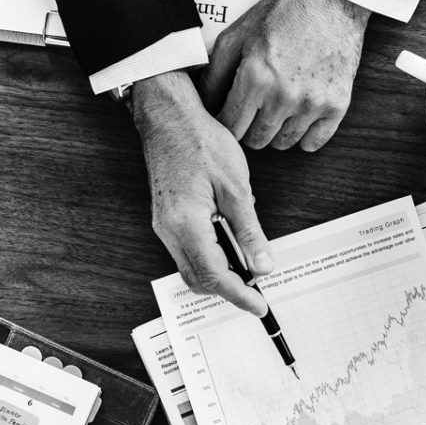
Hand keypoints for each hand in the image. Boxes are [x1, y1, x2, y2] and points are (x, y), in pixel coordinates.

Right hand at [131, 71, 273, 314]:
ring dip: (218, 273)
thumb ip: (249, 230)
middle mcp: (168, 230)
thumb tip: (262, 264)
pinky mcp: (166, 218)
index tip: (259, 306)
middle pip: (197, 279)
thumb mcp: (237, 187)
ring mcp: (163, 225)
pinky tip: (230, 242)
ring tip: (248, 265)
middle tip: (257, 290)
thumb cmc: (201, 142)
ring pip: (190, 267)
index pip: (214, 275)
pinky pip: (186, 250)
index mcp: (186, 223)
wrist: (170, 118)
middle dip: (227, 290)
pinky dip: (209, 256)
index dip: (238, 296)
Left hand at [199, 0, 370, 151]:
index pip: (230, 127)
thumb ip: (214, 73)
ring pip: (283, 143)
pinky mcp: (337, 105)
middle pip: (255, 140)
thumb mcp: (237, 35)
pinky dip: (303, 136)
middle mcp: (284, 96)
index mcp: (255, 77)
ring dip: (275, 131)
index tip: (230, 114)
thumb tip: (203, 104)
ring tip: (276, 108)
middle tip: (253, 109)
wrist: (331, 0)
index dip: (226, 122)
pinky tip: (298, 117)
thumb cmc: (282, 14)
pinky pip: (313, 143)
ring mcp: (313, 103)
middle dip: (248, 128)